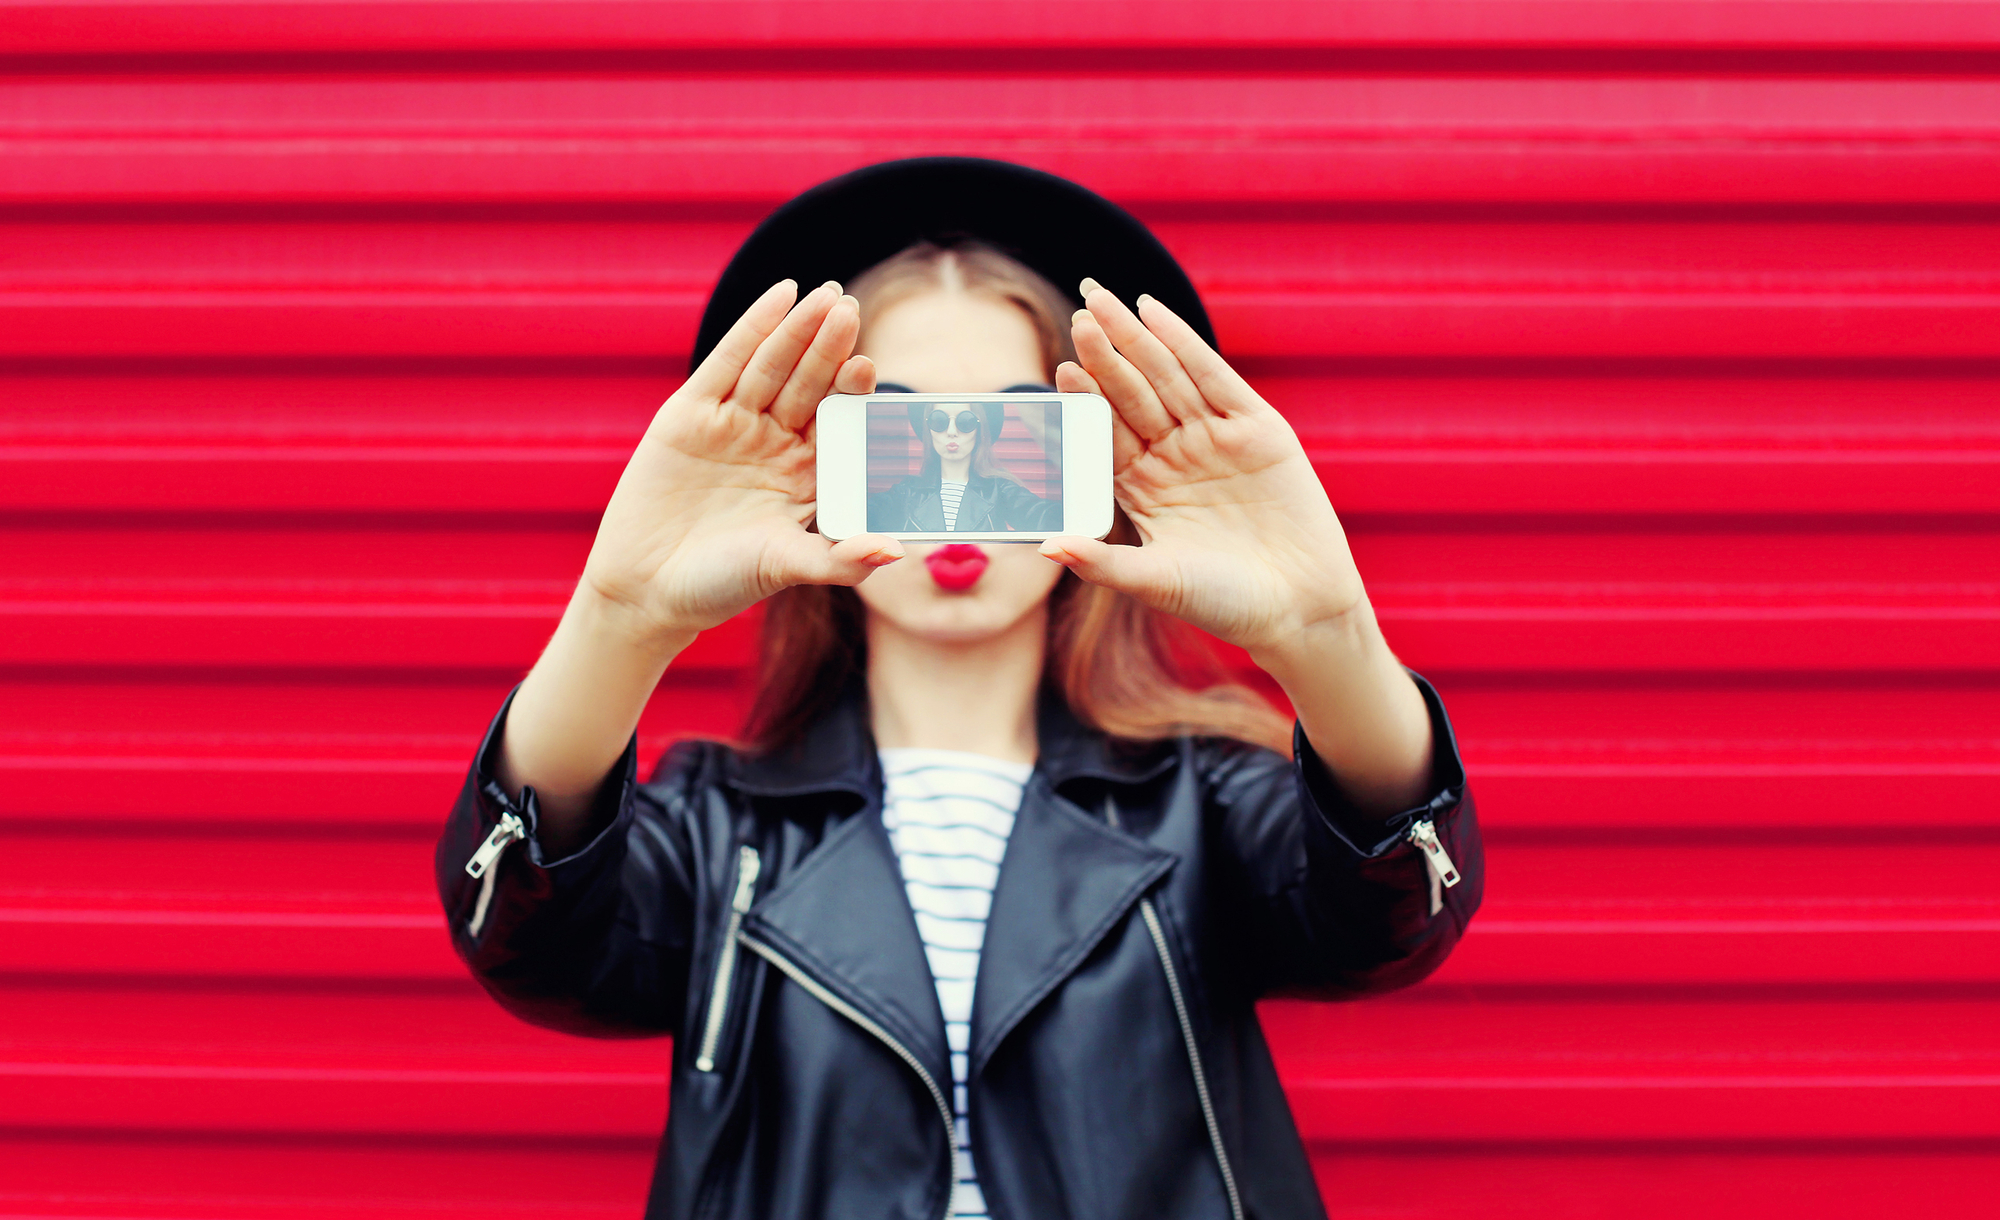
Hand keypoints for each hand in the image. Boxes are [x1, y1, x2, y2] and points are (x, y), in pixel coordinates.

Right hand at [582, 280, 903, 645]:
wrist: (647, 589)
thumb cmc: (721, 585)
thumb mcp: (784, 567)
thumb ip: (839, 559)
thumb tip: (895, 553)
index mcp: (809, 475)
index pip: (839, 422)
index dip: (852, 394)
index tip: (866, 369)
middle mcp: (777, 443)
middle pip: (810, 385)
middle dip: (830, 348)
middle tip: (851, 311)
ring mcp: (735, 424)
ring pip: (774, 366)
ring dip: (799, 330)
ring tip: (825, 296)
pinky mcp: (691, 413)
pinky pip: (727, 362)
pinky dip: (754, 327)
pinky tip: (782, 295)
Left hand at [1045, 281, 1368, 660]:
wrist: (1299, 609)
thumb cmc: (1224, 604)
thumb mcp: (1156, 581)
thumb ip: (1101, 563)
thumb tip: (1045, 548)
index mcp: (1141, 488)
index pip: (1103, 434)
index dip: (1084, 402)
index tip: (1061, 372)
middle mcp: (1172, 456)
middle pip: (1131, 395)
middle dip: (1104, 356)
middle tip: (1079, 319)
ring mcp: (1213, 438)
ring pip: (1166, 377)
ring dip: (1135, 339)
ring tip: (1103, 304)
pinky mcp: (1257, 429)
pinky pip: (1214, 377)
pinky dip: (1184, 343)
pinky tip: (1153, 312)